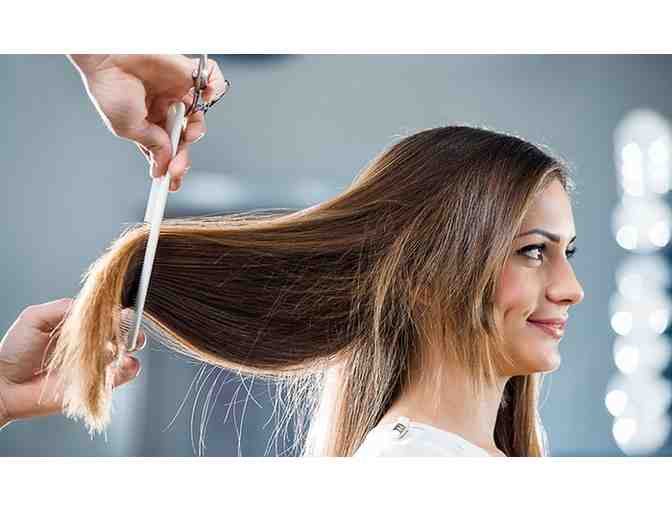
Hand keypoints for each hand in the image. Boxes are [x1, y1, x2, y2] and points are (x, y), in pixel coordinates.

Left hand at [0, 298, 143, 428]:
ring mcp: (98, 363)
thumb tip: (95, 308)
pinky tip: (118, 364)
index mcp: (81, 325)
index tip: (116, 313)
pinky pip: (125, 374)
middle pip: (126, 331)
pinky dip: (128, 367)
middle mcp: (93, 342)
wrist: (4, 384)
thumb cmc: (15, 351)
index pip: (109, 313)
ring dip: (127, 347)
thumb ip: (65, 307)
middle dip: (130, 328)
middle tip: (122, 331)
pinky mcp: (99, 383)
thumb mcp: (36, 317)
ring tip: (109, 350)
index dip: (117, 312)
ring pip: (129, 351)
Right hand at [68, 54, 228, 191]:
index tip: (172, 184)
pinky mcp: (186, 72)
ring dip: (196, 130)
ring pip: (198, 116)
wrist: (107, 55)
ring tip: (186, 132)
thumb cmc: (109, 87)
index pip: (166, 148)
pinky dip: (217, 87)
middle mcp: (164, 108)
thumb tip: (165, 164)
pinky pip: (212, 80)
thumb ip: (152, 145)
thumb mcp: (128, 128)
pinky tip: (207, 96)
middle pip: (183, 137)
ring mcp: (176, 90)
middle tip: (179, 168)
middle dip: (183, 156)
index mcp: (148, 122)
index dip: (171, 166)